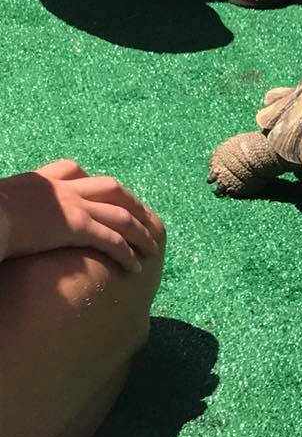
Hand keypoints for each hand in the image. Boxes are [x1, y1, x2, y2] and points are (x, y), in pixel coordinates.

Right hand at [0, 160, 163, 270]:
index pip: (73, 170)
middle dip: (132, 203)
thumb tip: (7, 219)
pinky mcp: (76, 225)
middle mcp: (63, 188)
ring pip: (120, 215)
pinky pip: (112, 240)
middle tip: (145, 218)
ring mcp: (73, 205)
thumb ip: (10, 206)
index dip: (92, 182)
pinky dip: (127, 252)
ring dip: (140, 232)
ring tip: (151, 248)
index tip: (105, 193)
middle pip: (111, 188)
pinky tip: (135, 266)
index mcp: (41, 181)